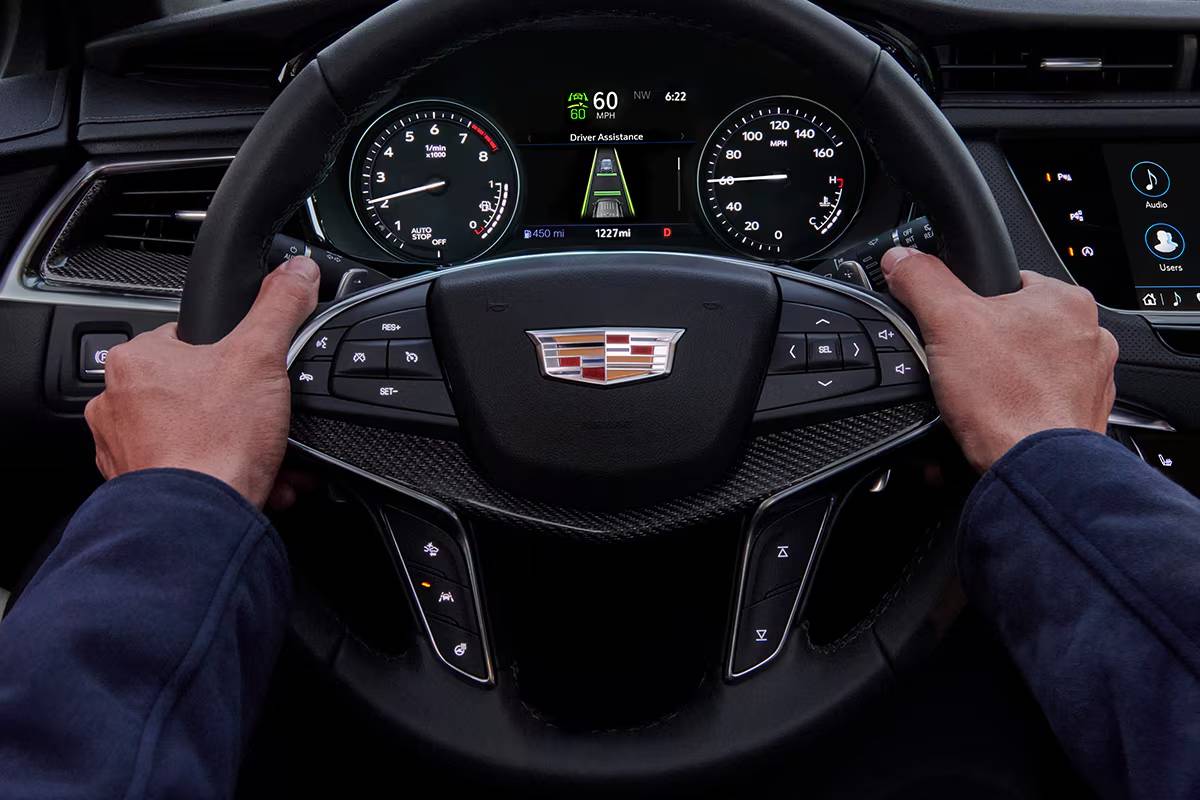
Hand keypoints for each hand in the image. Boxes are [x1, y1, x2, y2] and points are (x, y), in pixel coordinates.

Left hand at [85, 257, 320, 506]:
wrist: (200, 519)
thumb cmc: (215, 441)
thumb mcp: (261, 356)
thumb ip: (280, 306)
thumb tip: (297, 271)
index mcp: (137, 361)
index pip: (190, 340)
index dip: (235, 357)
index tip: (257, 377)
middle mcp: (118, 405)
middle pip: (198, 392)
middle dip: (241, 409)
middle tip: (268, 421)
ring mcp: (125, 451)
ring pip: (196, 436)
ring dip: (238, 446)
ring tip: (268, 456)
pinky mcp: (142, 490)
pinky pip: (192, 473)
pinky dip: (224, 477)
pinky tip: (255, 482)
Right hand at [882, 247, 1117, 471]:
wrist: (1033, 469)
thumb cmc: (1007, 400)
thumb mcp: (946, 323)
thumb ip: (922, 281)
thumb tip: (904, 260)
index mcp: (1065, 302)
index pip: (1009, 283)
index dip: (971, 303)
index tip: (954, 325)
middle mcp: (1088, 338)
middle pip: (1015, 328)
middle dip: (984, 346)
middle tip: (958, 366)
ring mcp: (1089, 381)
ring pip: (1028, 367)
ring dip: (1000, 380)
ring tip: (974, 397)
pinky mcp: (1081, 417)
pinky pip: (1038, 404)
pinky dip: (1014, 410)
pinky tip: (993, 419)